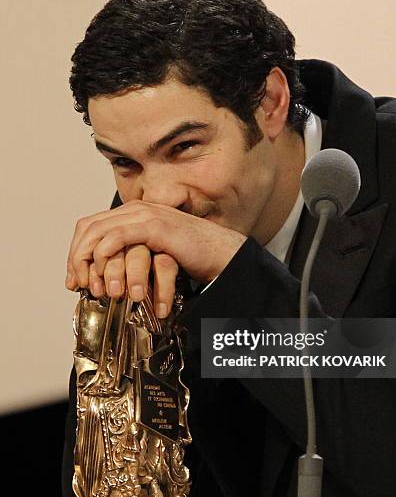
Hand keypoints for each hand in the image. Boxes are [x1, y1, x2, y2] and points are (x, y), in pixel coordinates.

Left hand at [65, 200, 246, 316]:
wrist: (219, 253)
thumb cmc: (191, 256)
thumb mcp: (153, 253)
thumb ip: (132, 254)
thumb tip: (105, 275)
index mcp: (134, 213)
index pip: (91, 225)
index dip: (77, 251)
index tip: (74, 280)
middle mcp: (136, 209)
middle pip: (89, 227)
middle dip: (77, 258)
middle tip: (77, 284)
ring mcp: (145, 215)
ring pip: (99, 232)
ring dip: (89, 261)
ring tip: (94, 287)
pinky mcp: (155, 226)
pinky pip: (118, 237)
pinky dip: (105, 257)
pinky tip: (106, 275)